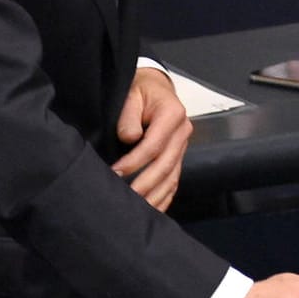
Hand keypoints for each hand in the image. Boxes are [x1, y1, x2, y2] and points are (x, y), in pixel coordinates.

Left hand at [112, 67, 190, 211]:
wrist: (154, 88)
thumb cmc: (141, 90)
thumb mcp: (131, 93)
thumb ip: (129, 115)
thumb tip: (130, 138)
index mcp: (173, 114)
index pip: (154, 145)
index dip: (134, 162)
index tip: (116, 173)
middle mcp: (182, 132)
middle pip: (166, 165)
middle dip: (145, 185)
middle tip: (127, 199)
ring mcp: (183, 146)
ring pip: (172, 177)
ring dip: (155, 196)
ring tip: (138, 210)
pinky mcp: (178, 157)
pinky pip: (174, 180)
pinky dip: (164, 197)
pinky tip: (154, 209)